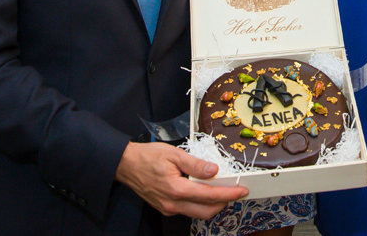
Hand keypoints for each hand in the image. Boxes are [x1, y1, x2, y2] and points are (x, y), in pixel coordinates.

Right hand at [115, 142, 247, 219]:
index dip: (228, 194)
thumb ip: (195, 164)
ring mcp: (168, 208)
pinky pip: (188, 210)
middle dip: (224, 203)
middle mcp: (172, 203)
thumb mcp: (173, 154)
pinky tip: (204, 191)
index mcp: (176, 189)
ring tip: (222, 190)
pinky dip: (200, 203)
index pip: (209, 196)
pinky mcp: (166, 208)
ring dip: (212, 204)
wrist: (126, 165)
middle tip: (235, 191)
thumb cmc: (147, 157)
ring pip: (197, 213)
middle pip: (206, 211)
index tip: (241, 190)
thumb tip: (214, 170)